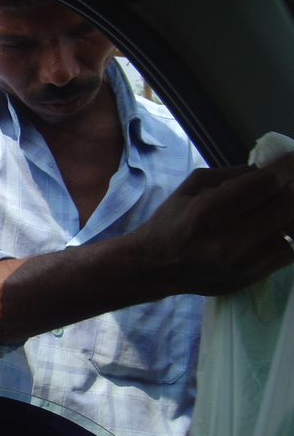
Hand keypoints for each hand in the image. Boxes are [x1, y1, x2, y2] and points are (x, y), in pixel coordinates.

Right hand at [133, 152, 293, 296]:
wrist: (156, 267)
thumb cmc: (172, 221)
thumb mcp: (192, 186)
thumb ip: (233, 174)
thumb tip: (271, 169)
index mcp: (211, 211)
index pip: (267, 182)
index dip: (289, 166)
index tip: (293, 159)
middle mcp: (230, 240)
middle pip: (290, 205)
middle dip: (293, 188)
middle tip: (287, 182)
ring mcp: (244, 263)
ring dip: (289, 214)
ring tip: (274, 207)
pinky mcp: (253, 277)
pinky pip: (289, 251)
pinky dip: (284, 235)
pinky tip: (269, 229)